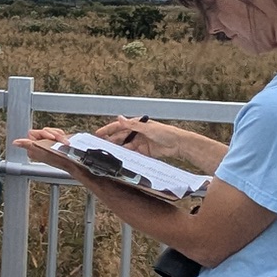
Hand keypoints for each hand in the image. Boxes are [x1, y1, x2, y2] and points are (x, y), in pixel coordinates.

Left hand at [15, 128, 81, 171]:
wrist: (74, 163)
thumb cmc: (59, 159)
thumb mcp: (42, 150)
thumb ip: (27, 145)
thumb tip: (15, 142)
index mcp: (33, 148)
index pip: (33, 133)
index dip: (43, 133)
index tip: (51, 137)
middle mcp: (39, 146)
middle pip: (43, 131)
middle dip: (54, 134)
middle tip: (61, 140)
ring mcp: (48, 144)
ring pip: (51, 131)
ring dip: (59, 135)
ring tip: (65, 142)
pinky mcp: (55, 143)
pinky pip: (57, 133)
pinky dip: (62, 135)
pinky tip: (65, 141)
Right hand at [93, 116, 223, 172]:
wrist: (179, 144)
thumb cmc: (166, 132)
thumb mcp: (147, 128)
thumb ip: (132, 125)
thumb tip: (120, 118)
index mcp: (137, 125)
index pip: (119, 126)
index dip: (108, 130)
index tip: (98, 134)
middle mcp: (137, 133)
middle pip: (120, 137)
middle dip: (111, 141)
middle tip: (101, 146)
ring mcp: (140, 143)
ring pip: (125, 146)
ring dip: (118, 150)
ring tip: (110, 154)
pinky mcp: (144, 152)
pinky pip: (133, 154)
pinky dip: (128, 156)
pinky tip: (122, 159)